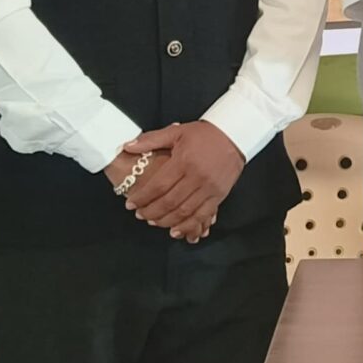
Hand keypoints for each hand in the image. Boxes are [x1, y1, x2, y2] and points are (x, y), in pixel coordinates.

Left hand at [117, 122, 243, 241]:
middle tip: (140, 215)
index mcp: (183, 161)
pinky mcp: (219, 195)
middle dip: (151, 212)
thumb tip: (128, 146)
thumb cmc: (205, 134)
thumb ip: (151, 140)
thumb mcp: (177, 131)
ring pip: (184, 211)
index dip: (142, 197)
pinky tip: (176, 230)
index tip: (131, 204)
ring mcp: (209, 188)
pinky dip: (188, 225)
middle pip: (169, 202)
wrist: (235, 134)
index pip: (158, 185)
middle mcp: (196, 177)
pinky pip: (202, 215)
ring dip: (166, 221)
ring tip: (154, 222)